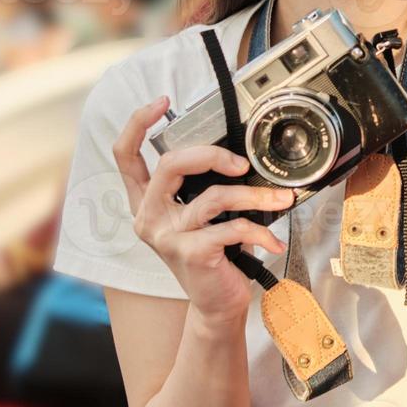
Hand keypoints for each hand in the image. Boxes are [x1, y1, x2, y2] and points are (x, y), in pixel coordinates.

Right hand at [114, 96, 295, 327]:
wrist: (216, 304)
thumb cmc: (215, 252)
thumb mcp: (204, 215)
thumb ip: (206, 186)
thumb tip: (240, 156)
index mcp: (148, 201)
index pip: (126, 156)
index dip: (137, 124)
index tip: (161, 102)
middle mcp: (149, 216)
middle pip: (170, 164)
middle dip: (211, 154)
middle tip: (241, 163)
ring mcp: (168, 236)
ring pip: (213, 197)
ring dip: (254, 194)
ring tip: (280, 200)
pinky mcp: (191, 253)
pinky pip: (233, 228)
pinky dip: (261, 231)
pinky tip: (274, 241)